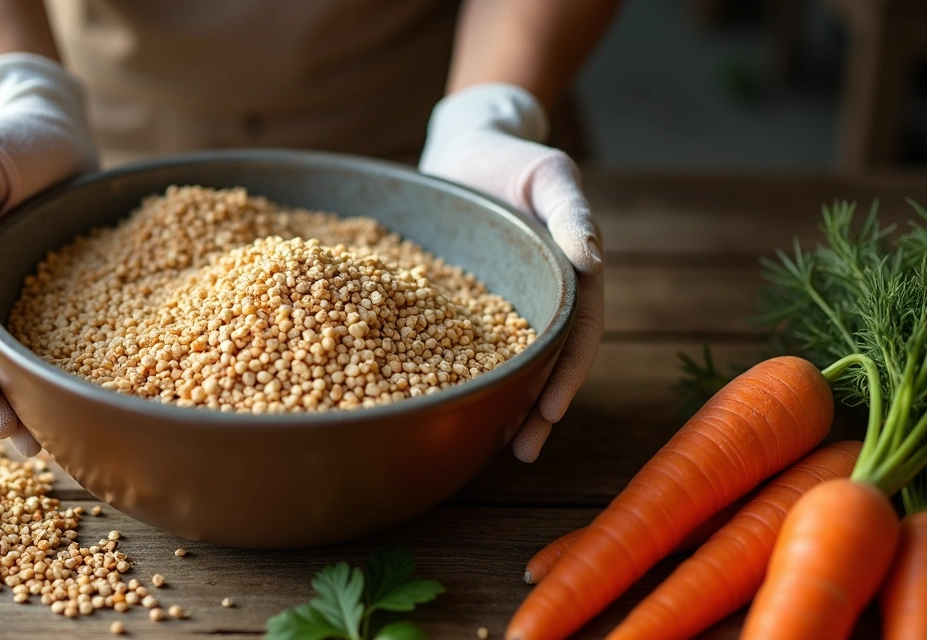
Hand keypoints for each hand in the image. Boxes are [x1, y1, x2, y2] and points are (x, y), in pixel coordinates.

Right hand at [0, 53, 96, 455]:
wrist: (48, 125)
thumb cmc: (2, 139)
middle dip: (2, 404)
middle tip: (24, 446)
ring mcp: (23, 296)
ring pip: (26, 358)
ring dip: (34, 402)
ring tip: (51, 448)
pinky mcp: (63, 294)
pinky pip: (67, 337)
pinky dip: (73, 369)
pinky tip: (95, 400)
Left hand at [419, 83, 603, 462]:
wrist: (469, 146)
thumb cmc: (516, 157)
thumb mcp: (551, 175)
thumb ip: (573, 213)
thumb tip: (594, 258)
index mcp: (568, 278)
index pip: (577, 337)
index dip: (566, 376)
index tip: (550, 411)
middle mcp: (538, 298)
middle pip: (545, 362)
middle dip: (538, 409)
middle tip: (522, 451)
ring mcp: (501, 304)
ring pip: (507, 360)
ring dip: (504, 403)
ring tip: (489, 446)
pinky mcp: (463, 301)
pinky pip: (461, 343)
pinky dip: (458, 372)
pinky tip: (441, 399)